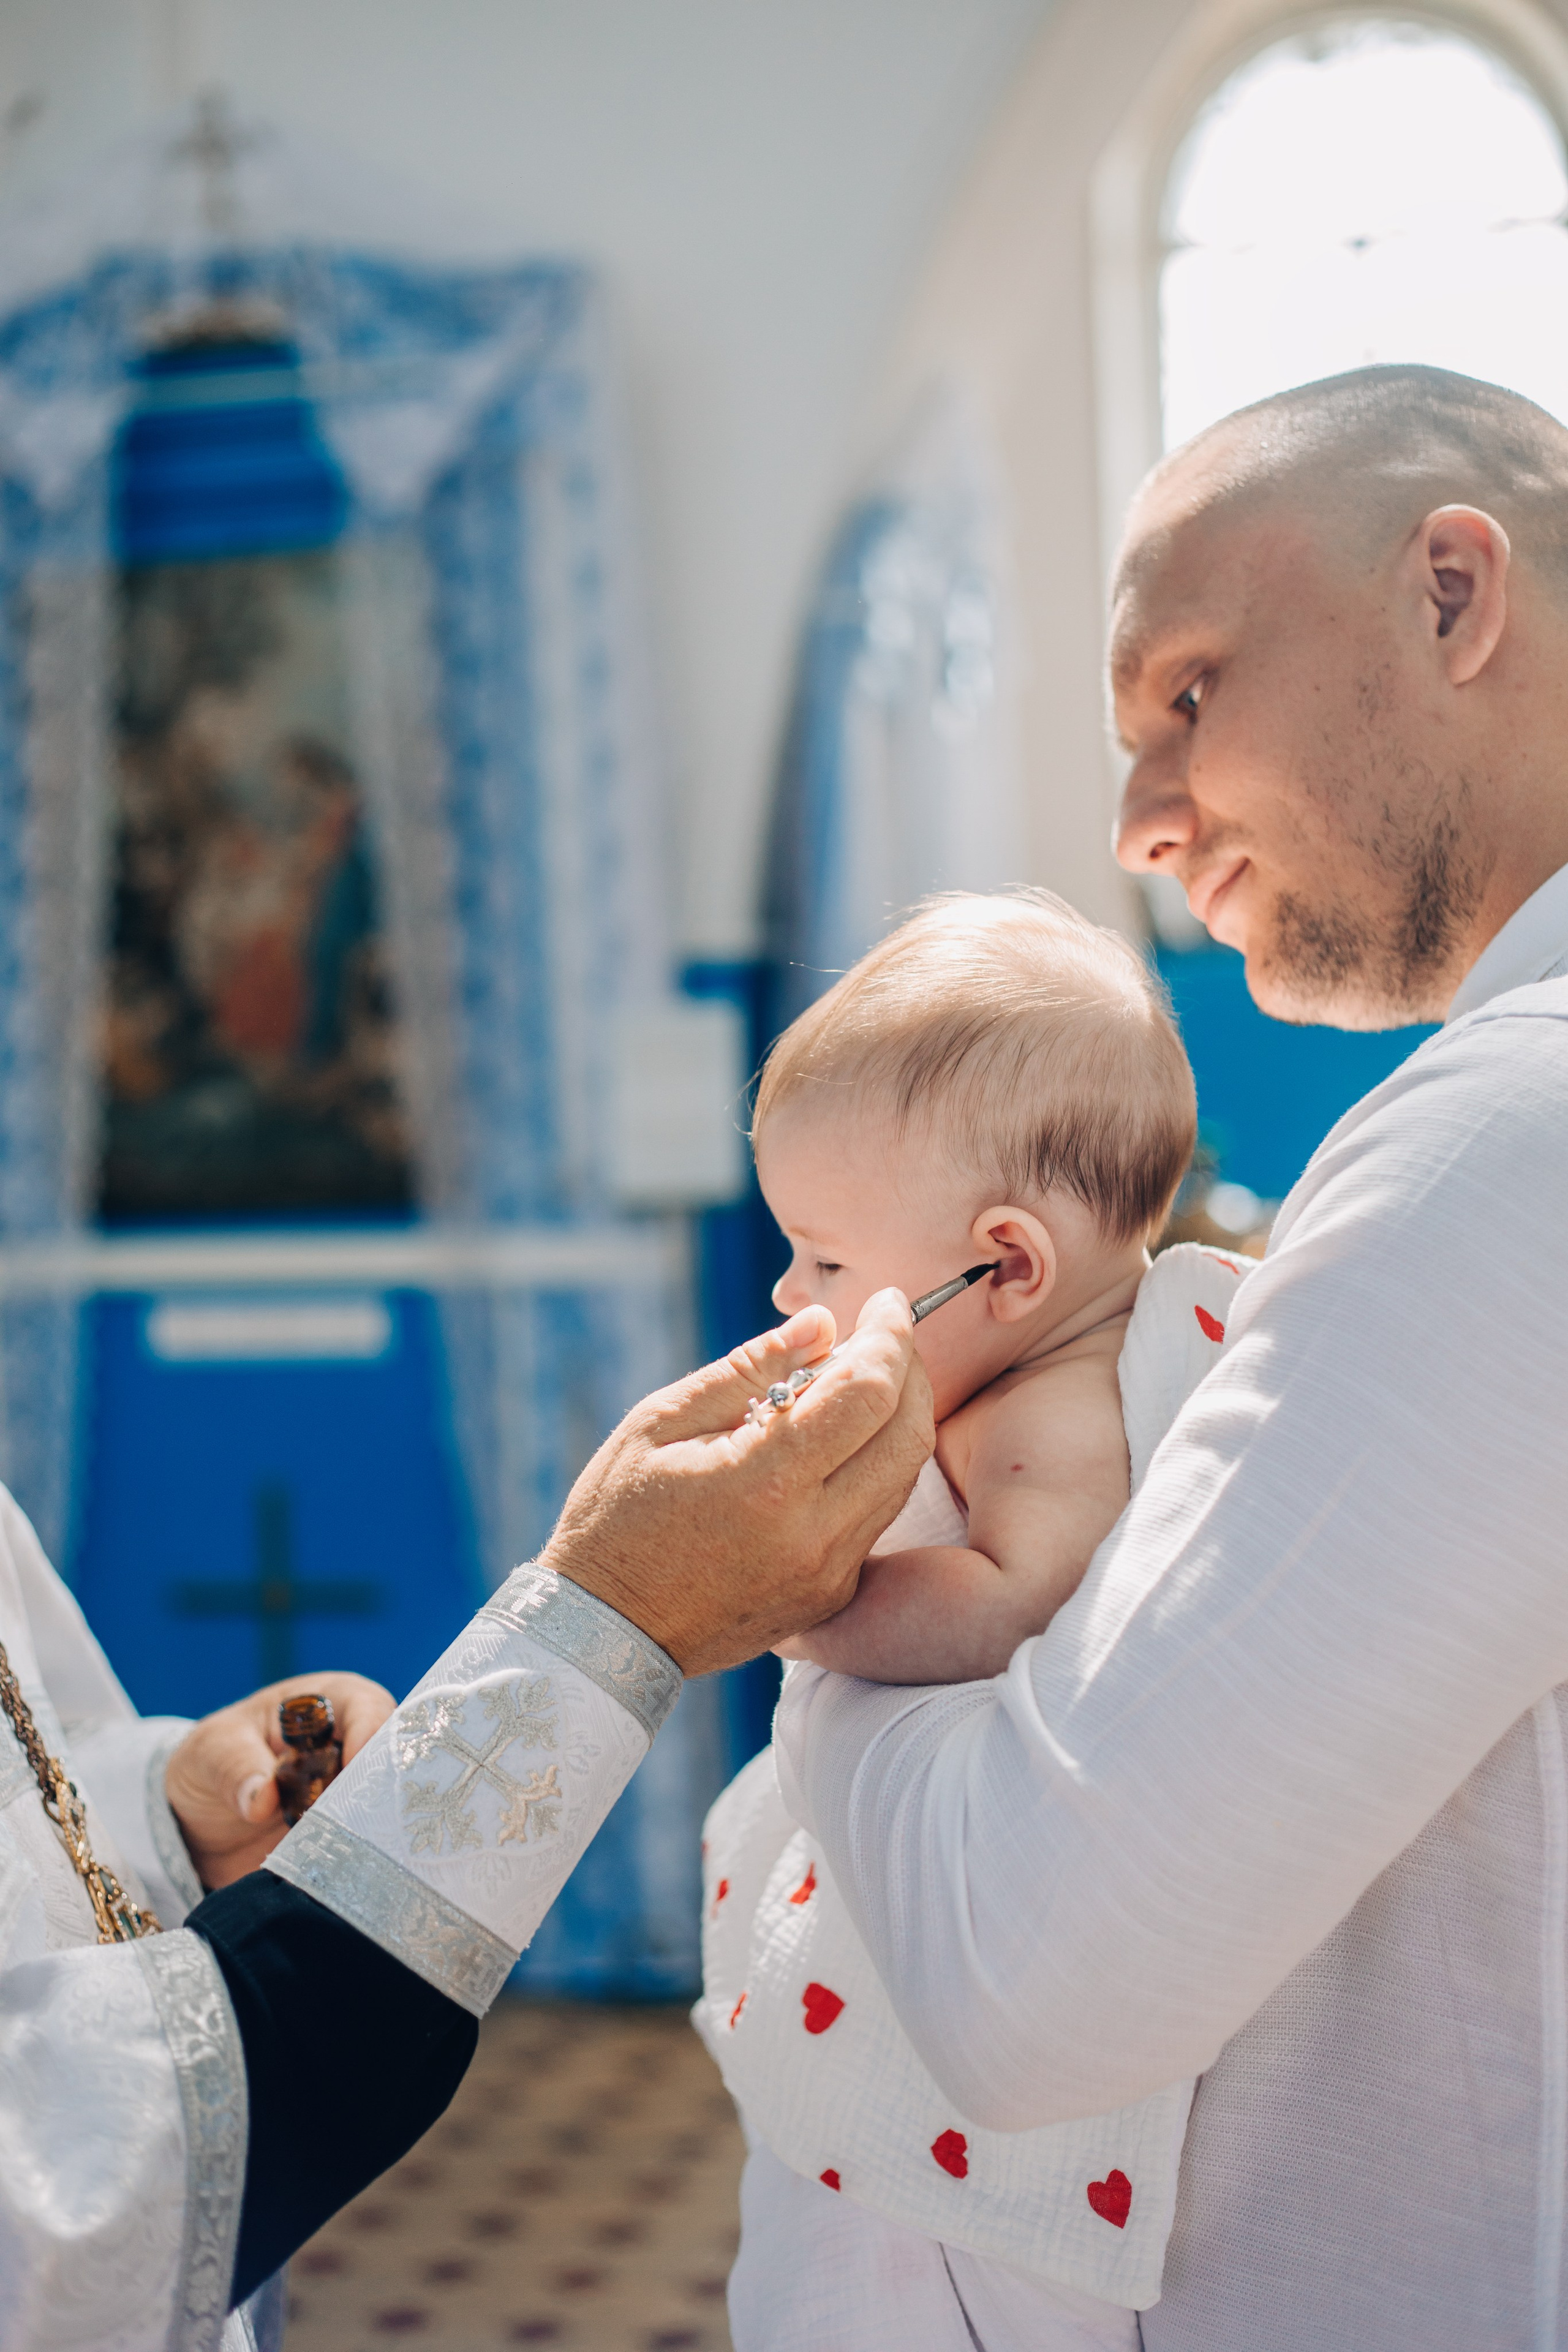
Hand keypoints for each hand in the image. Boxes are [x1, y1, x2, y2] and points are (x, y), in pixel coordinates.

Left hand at [165, 1670, 395, 1889]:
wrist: (198, 1820)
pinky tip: (345, 1875)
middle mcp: (351, 1748)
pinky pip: (364, 1849)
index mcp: (328, 1704)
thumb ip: (235, 1767)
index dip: (369, 1730)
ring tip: (343, 1851)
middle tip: (355, 1817)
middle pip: (391, 1759)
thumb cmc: (212, 1759)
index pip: (367, 1707)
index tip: (354, 1765)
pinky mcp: (344, 1839)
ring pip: (384, 1808)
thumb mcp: (212, 1751)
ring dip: (368, 1829)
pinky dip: (360, 1861)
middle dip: (378, 1787)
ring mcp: (351, 1797)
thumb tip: (262, 1800)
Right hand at [538, 1292, 933, 1674]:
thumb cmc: (618, 1515)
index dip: (889, 1335)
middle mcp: (813, 1533)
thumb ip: (749, 1369)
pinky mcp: (830, 1595)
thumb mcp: (663, 1422)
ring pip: (902, 1475)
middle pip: (907, 1434)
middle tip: (883, 1334)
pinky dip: (875, 1464)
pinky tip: (840, 1440)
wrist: (606, 1631)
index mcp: (765, 1482)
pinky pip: (877, 1515)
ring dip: (897, 1416)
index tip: (887, 1300)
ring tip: (859, 1378)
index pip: (868, 1391)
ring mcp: (827, 1573)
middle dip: (908, 1369)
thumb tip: (823, 1323)